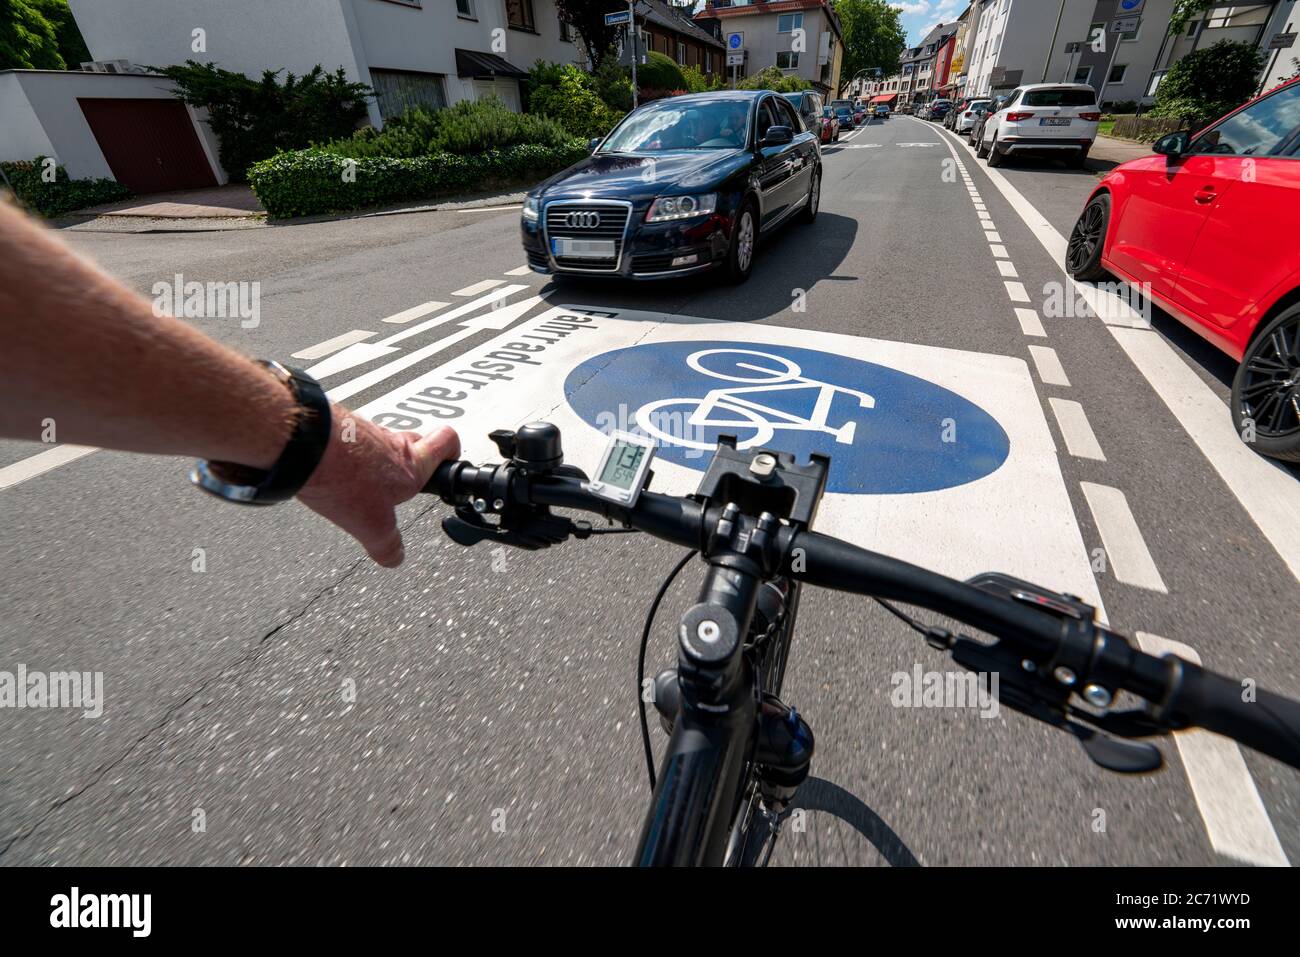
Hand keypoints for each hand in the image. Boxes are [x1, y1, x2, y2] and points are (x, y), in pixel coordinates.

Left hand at [297, 408, 459, 566]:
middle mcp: (393, 443)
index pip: (447, 442)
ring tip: (361, 481)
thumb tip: (395, 557)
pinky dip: (349, 453)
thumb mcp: (370, 525)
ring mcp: (366, 431)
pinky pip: (352, 439)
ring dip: (377, 458)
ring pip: (382, 441)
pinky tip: (334, 471)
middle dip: (414, 457)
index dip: (452, 450)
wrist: (305, 446)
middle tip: (404, 477)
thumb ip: (386, 544)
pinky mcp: (340, 426)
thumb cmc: (342, 477)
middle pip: (416, 440)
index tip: (449, 460)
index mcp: (412, 465)